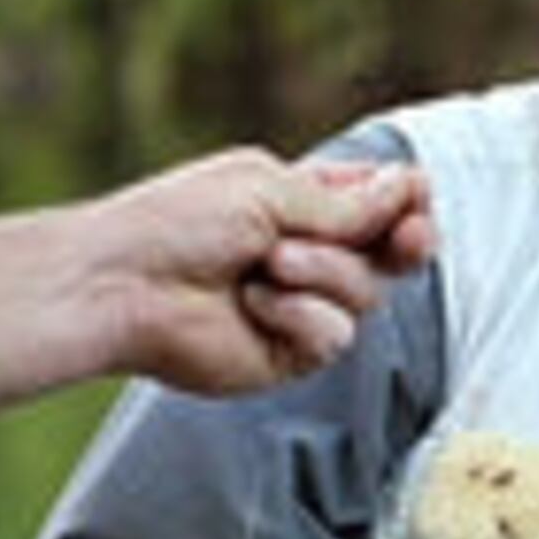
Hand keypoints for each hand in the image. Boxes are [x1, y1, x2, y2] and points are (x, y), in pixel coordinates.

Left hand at [93, 152, 435, 392]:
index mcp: (298, 202)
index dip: (405, 200)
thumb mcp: (268, 190)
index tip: (415, 195)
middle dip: (405, 241)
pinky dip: (300, 315)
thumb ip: (345, 202)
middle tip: (410, 236)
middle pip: (389, 253)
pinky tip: (255, 305)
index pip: (376, 202)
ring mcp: (299, 305)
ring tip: (270, 263)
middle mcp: (305, 254)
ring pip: (366, 294)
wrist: (123, 285)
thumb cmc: (178, 223)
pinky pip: (334, 335)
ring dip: (325, 273)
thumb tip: (407, 187)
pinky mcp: (288, 352)